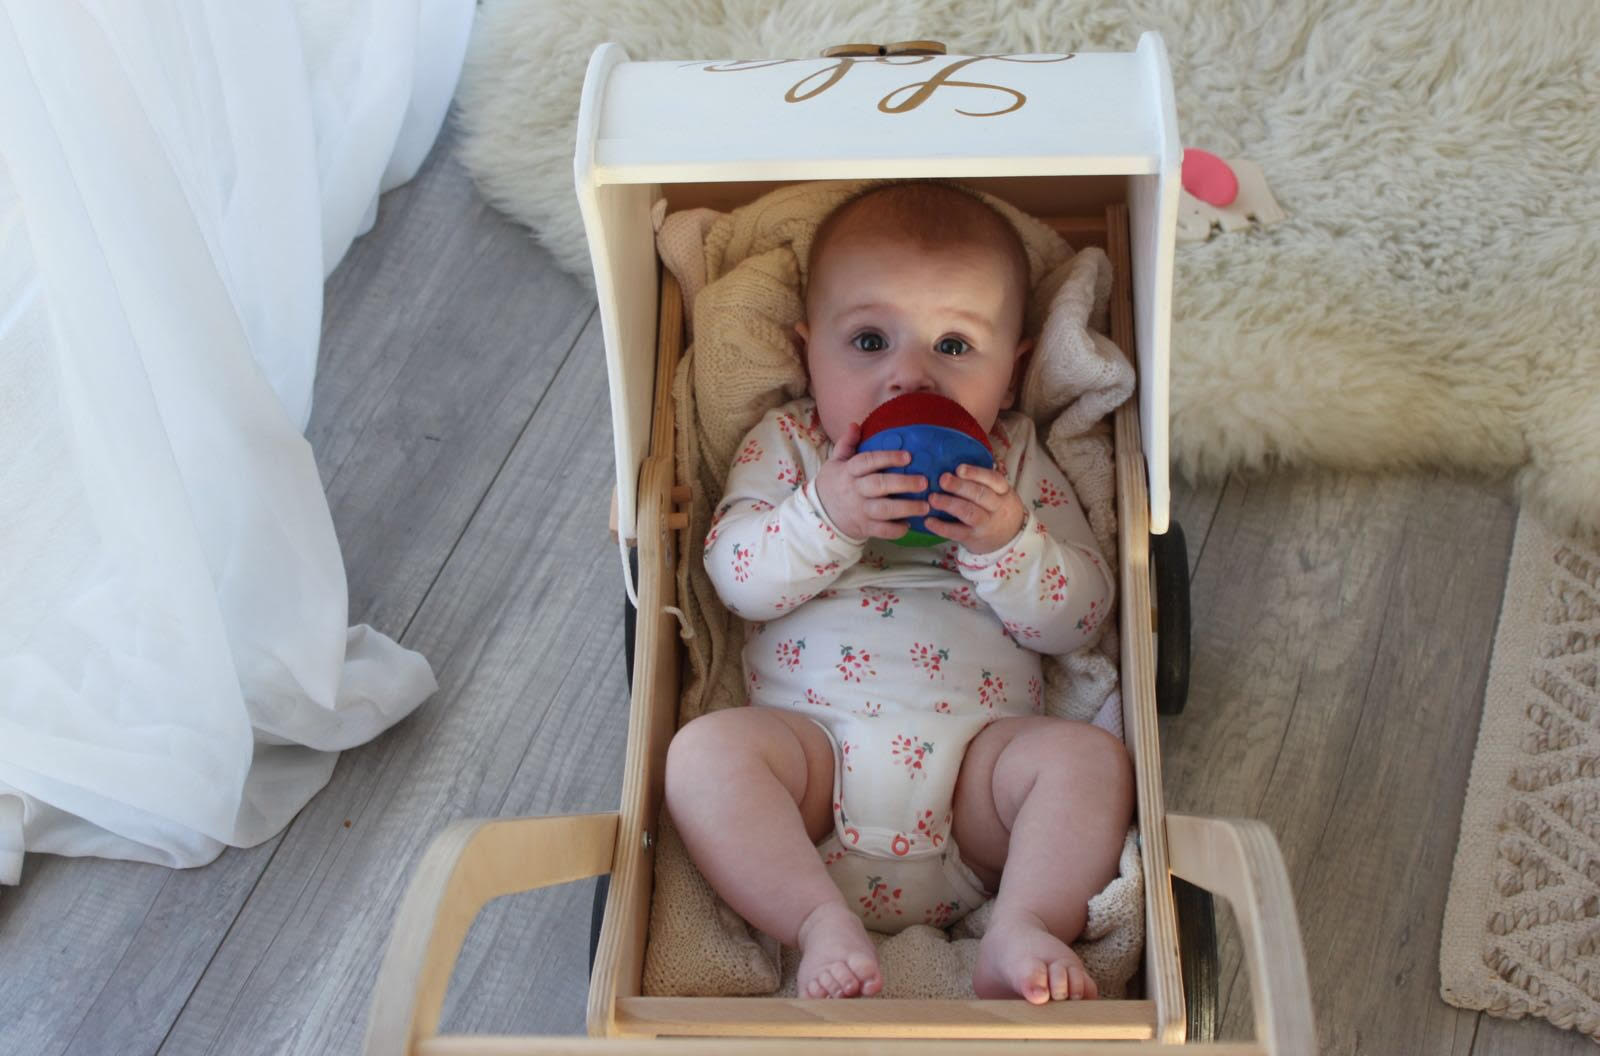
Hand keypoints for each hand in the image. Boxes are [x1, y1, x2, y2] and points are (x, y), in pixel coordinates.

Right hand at [814, 422, 929, 540]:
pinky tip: (910, 524)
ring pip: (883, 510)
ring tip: (925, 507)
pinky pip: (881, 530)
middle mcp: (855, 490)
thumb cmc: (834, 484)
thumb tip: (855, 424)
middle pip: (879, 485)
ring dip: (906, 509)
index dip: (887, 458)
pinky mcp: (864, 528)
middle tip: (924, 482)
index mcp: (849, 471)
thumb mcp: (835, 462)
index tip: (908, 456)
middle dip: (903, 483)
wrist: (820, 515)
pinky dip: (896, 530)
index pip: (867, 461)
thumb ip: (847, 444)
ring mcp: (860, 511)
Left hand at [924, 463, 1025, 553]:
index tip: (959, 468)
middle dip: (960, 486)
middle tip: (942, 479)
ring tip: (932, 498)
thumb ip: (981, 482)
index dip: (976, 473)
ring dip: (950, 504)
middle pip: (980, 495)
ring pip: (969, 513)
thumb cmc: (996, 509)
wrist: (1008, 539)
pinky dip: (942, 527)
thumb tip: (951, 466)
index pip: (993, 480)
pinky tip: (929, 521)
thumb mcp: (999, 494)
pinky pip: (957, 533)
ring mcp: (986, 524)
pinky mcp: (973, 538)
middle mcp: (996, 508)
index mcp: (1003, 492)